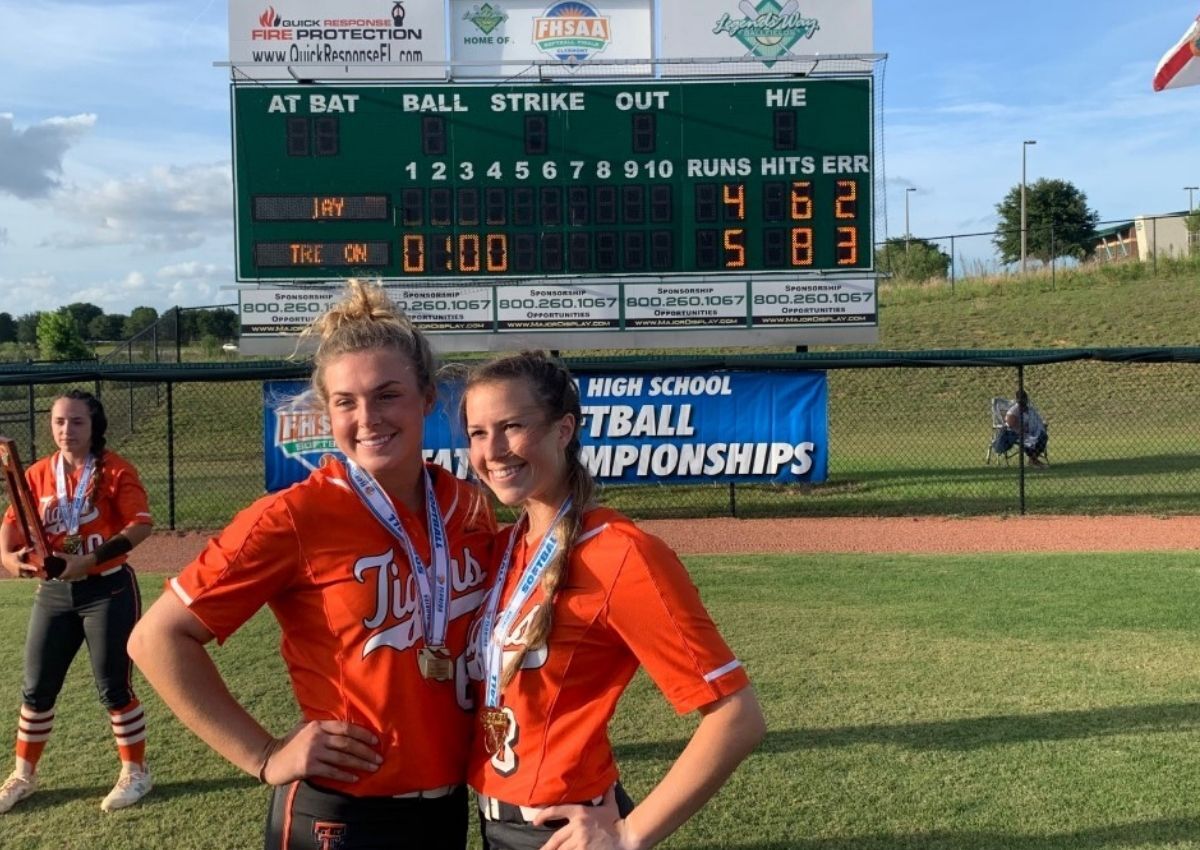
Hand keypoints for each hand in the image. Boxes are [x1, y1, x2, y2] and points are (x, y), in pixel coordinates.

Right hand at [9, 546, 38, 577]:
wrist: (5, 560)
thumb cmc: (13, 556)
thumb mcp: (19, 553)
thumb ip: (25, 551)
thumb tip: (32, 548)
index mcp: (19, 565)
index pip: (26, 567)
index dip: (32, 568)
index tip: (36, 569)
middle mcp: (18, 570)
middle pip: (27, 574)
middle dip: (32, 574)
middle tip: (39, 572)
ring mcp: (16, 574)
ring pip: (25, 576)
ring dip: (30, 575)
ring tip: (35, 574)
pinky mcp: (16, 575)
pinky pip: (23, 577)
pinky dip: (27, 576)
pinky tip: (31, 574)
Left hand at [52, 551, 94, 581]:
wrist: (89, 561)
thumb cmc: (78, 559)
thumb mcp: (68, 557)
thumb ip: (60, 555)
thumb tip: (53, 553)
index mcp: (67, 573)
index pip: (60, 578)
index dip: (56, 577)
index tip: (54, 575)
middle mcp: (71, 576)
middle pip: (64, 580)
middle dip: (62, 578)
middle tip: (60, 574)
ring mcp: (76, 577)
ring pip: (70, 580)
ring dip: (67, 578)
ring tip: (66, 575)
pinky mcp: (81, 576)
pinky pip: (75, 579)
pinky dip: (73, 578)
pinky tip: (74, 574)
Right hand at [260, 720, 381, 785]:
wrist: (271, 760)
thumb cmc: (291, 743)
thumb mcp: (305, 728)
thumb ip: (323, 726)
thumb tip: (346, 724)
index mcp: (318, 725)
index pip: (346, 727)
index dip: (362, 734)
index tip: (375, 741)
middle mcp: (317, 736)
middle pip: (347, 743)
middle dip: (366, 751)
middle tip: (379, 758)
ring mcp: (312, 751)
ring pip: (342, 758)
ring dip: (360, 763)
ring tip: (373, 768)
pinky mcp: (308, 766)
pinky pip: (332, 771)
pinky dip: (344, 775)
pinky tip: (355, 778)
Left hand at [534, 788, 643, 849]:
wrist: (626, 838)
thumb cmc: (617, 822)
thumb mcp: (610, 806)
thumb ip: (607, 794)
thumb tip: (611, 782)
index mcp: (580, 812)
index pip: (556, 811)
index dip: (543, 815)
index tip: (536, 821)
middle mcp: (577, 826)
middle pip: (555, 839)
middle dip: (547, 847)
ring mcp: (580, 841)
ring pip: (562, 849)